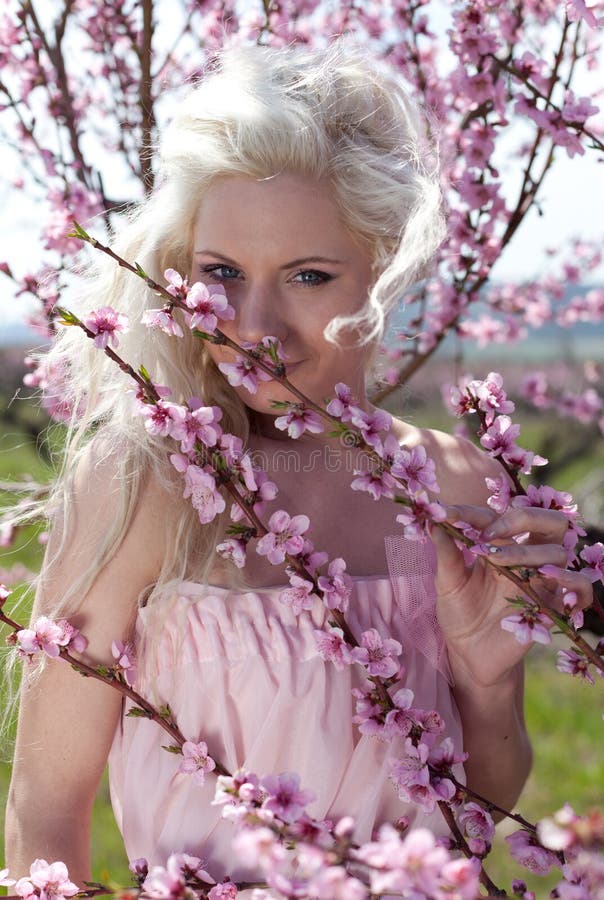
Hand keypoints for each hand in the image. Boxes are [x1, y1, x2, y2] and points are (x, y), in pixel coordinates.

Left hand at [431, 504, 593, 687]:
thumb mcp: (447, 583)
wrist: (468, 654)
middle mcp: (526, 558)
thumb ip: (446, 553)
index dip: (471, 513)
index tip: (445, 515)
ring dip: (526, 552)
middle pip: (548, 522)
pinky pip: (582, 588)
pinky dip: (573, 581)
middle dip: (522, 517)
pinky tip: (547, 580)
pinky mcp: (553, 607)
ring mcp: (543, 582)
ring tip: (496, 560)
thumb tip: (433, 521)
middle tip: (489, 531)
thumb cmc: (459, 613)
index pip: (495, 517)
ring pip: (557, 553)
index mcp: (499, 545)